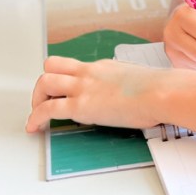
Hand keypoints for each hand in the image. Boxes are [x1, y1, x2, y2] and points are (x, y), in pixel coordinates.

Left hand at [25, 56, 167, 132]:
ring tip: (38, 115)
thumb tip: (137, 97)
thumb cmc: (161, 90)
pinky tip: (34, 128)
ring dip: (36, 99)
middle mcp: (89, 73)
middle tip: (45, 101)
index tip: (65, 92)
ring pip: (44, 82)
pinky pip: (48, 109)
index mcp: (105, 67)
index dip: (65, 79)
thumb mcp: (141, 82)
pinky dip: (35, 118)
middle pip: (51, 67)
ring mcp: (83, 87)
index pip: (75, 67)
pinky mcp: (81, 105)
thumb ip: (130, 87)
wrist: (162, 93)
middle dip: (44, 85)